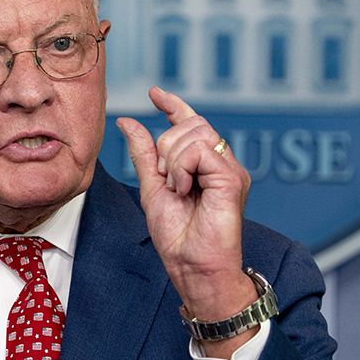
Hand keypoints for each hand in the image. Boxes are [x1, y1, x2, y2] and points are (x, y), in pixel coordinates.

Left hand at [116, 87, 257, 353]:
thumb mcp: (151, 187)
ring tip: (178, 190)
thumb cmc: (177, 235)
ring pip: (192, 134)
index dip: (173, 105)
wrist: (191, 266)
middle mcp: (220, 162)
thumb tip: (127, 122)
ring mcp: (229, 168)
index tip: (154, 93)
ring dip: (172, 162)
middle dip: (165, 147)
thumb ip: (143, 154)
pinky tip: (184, 190)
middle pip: (189, 124)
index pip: (191, 123)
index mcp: (204, 164)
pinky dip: (181, 169)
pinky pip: (198, 151)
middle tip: (168, 181)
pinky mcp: (232, 177)